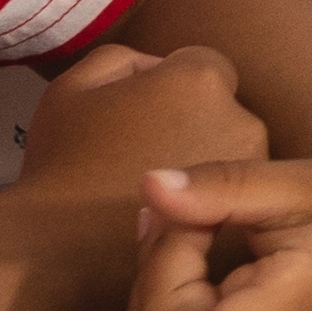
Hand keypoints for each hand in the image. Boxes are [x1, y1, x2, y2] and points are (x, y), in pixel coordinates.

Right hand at [9, 36, 264, 200]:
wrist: (63, 250)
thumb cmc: (63, 162)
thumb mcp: (76, 86)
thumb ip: (127, 60)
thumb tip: (158, 69)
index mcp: (201, 81)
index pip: (200, 64)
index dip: (167, 84)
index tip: (140, 112)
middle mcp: (241, 120)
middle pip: (222, 107)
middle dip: (192, 119)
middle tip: (144, 147)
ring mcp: (249, 174)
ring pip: (231, 149)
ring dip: (203, 156)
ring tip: (152, 183)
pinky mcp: (245, 217)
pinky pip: (231, 193)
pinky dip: (209, 197)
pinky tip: (169, 212)